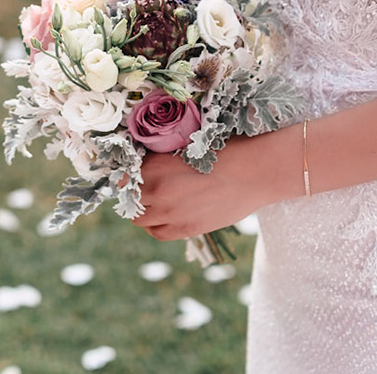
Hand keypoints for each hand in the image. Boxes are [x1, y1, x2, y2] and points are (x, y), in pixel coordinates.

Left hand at [132, 133, 285, 241]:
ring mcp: (172, 213)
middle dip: (131, 193)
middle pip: (128, 199)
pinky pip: (158, 233)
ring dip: (142, 210)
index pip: (122, 176)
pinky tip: (165, 216)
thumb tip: (145, 163)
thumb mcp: (186, 145)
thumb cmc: (225, 149)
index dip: (125, 176)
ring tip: (152, 203)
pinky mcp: (187, 228)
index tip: (130, 174)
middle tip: (140, 188)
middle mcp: (158, 190)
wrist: (254, 171)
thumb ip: (162, 157)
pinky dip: (155, 226)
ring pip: (139, 219)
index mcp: (155, 165)